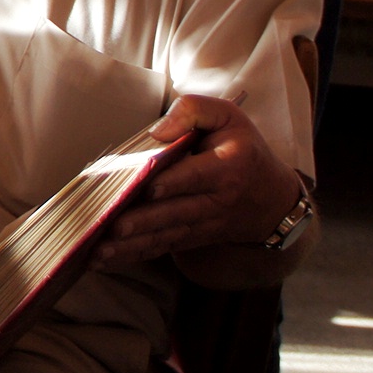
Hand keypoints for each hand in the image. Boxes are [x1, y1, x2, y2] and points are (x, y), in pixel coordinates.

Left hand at [91, 95, 300, 267]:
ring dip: (132, 245)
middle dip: (144, 222)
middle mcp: (219, 199)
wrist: (272, 198)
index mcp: (228, 166)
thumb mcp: (227, 115)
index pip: (197, 176)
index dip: (173, 182)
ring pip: (167, 235)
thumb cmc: (242, 147)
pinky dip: (136, 254)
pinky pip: (165, 247)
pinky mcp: (195, 237)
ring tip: (101, 252)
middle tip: (114, 228)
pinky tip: (108, 260)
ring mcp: (207, 223)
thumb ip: (192, 111)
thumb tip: (158, 130)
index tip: (149, 189)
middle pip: (176, 212)